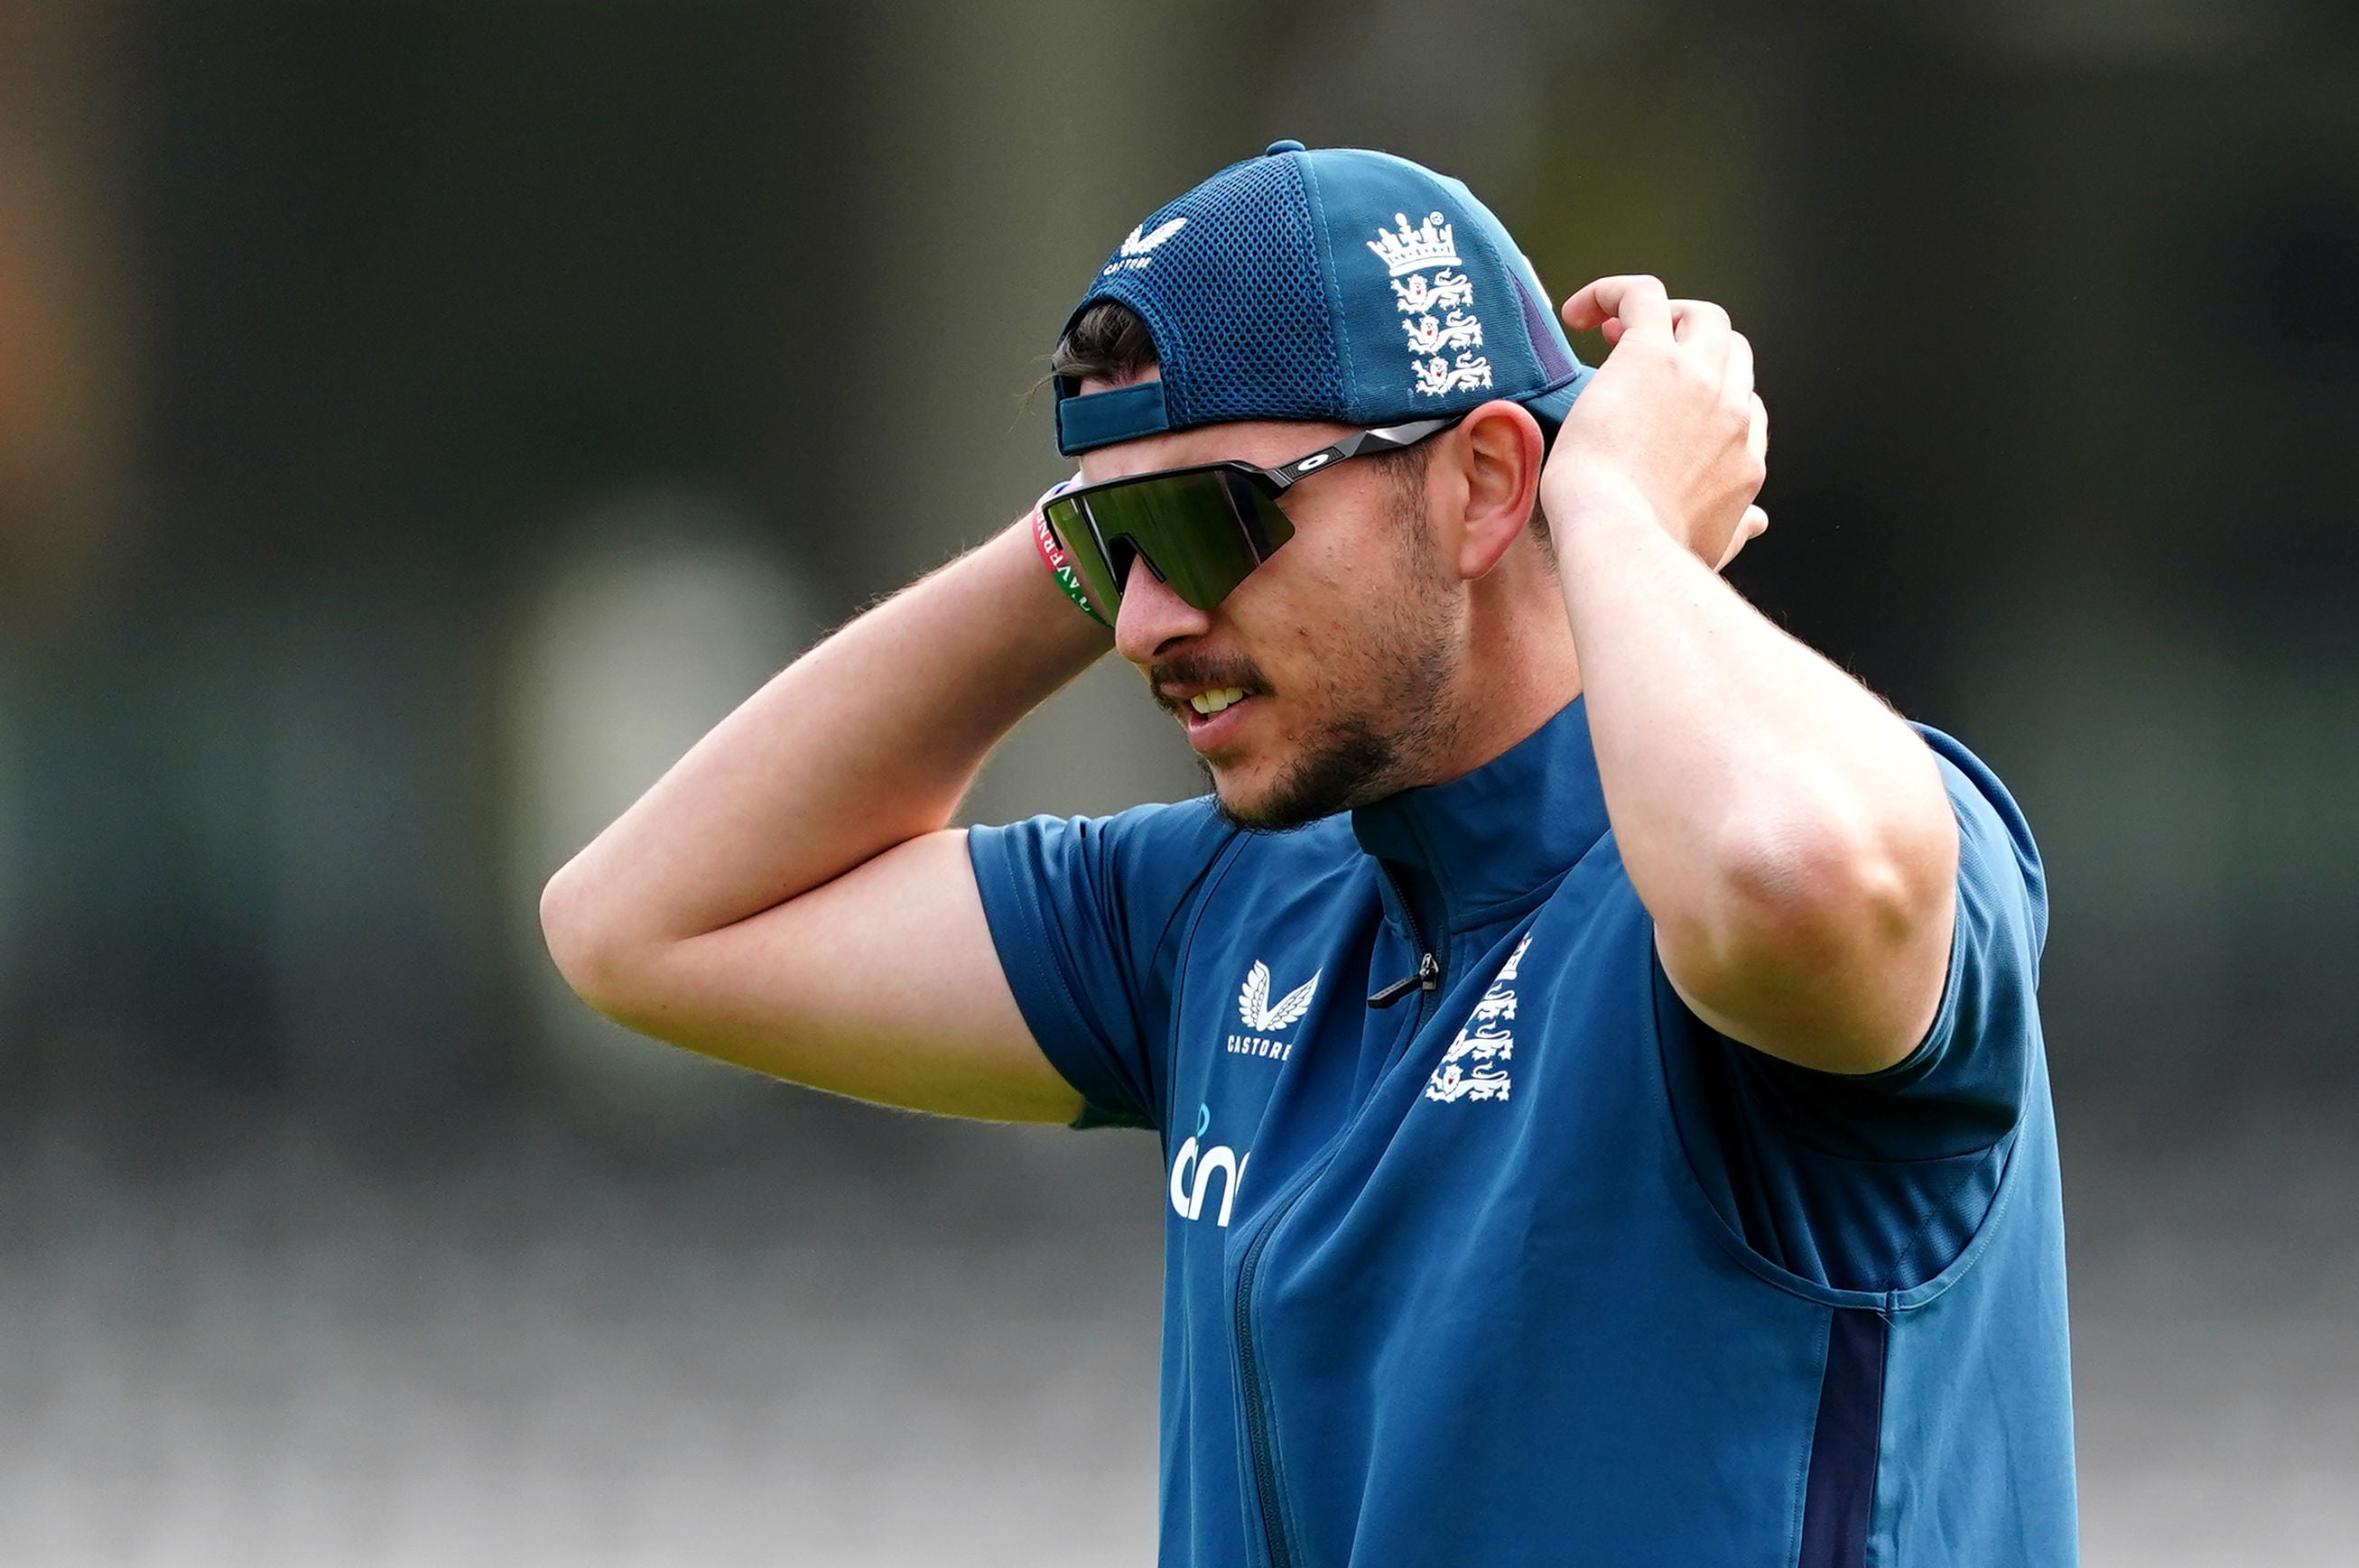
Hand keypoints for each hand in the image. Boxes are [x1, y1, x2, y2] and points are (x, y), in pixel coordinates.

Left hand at [1543, 275, 1768, 570]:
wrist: (1620, 540)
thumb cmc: (1651, 553)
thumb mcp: (1708, 547)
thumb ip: (1735, 529)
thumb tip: (1760, 522)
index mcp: (1746, 456)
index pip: (1744, 405)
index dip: (1707, 397)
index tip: (1662, 408)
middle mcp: (1732, 411)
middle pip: (1733, 350)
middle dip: (1693, 348)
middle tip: (1637, 361)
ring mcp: (1697, 379)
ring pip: (1701, 315)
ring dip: (1667, 316)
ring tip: (1613, 334)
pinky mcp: (1650, 355)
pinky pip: (1642, 294)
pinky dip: (1614, 292)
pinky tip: (1579, 313)